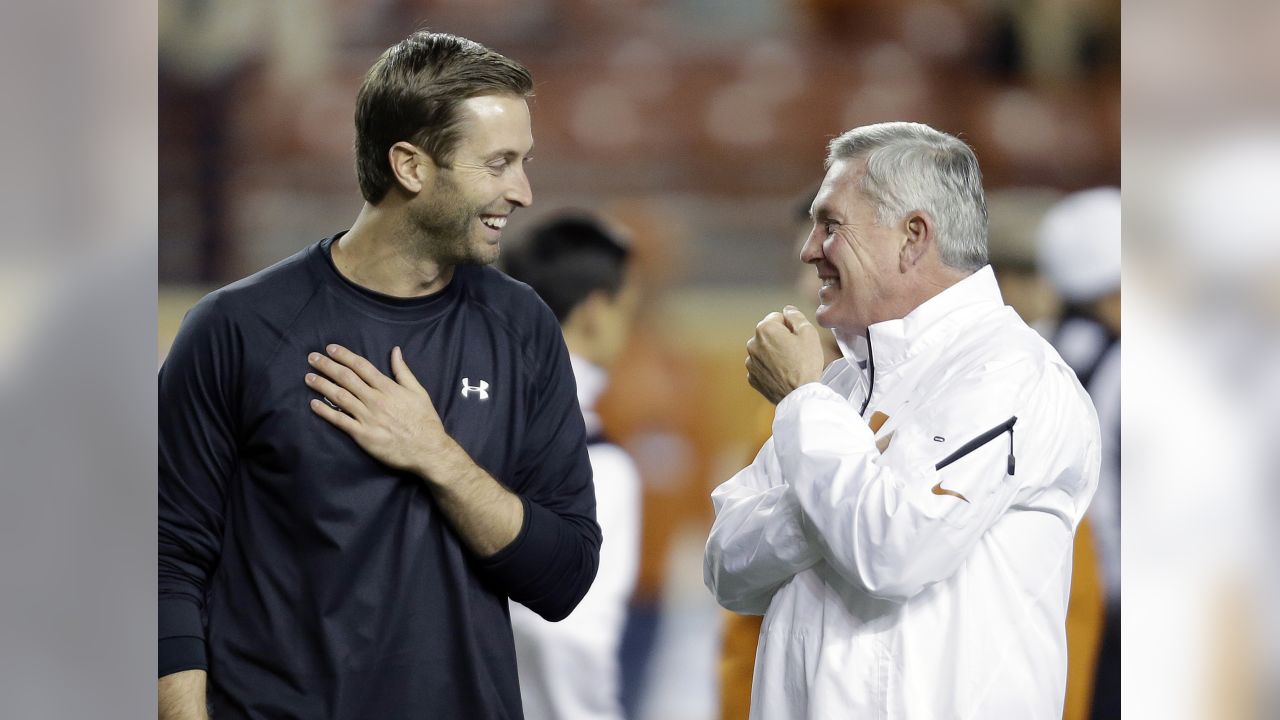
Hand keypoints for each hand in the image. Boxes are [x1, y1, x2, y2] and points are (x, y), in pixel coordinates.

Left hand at [306, 344, 450, 479]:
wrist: (428, 450)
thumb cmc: (425, 420)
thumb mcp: (419, 391)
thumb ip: (403, 371)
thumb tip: (395, 351)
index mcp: (389, 388)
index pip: (362, 366)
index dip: (344, 356)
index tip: (330, 349)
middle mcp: (376, 400)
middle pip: (346, 378)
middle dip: (327, 366)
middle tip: (312, 358)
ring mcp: (368, 418)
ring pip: (340, 397)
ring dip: (322, 385)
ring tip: (308, 377)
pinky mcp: (363, 435)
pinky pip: (340, 420)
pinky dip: (325, 412)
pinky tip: (313, 404)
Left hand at [745, 306, 823, 404]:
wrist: (799, 395)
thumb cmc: (806, 363)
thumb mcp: (808, 333)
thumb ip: (796, 316)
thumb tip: (787, 310)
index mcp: (765, 329)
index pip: (778, 317)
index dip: (791, 326)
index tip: (798, 339)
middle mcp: (752, 343)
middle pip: (769, 333)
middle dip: (780, 339)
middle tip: (796, 352)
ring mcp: (750, 362)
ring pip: (764, 350)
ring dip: (774, 353)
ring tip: (790, 365)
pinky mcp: (752, 377)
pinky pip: (761, 366)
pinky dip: (770, 368)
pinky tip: (783, 375)